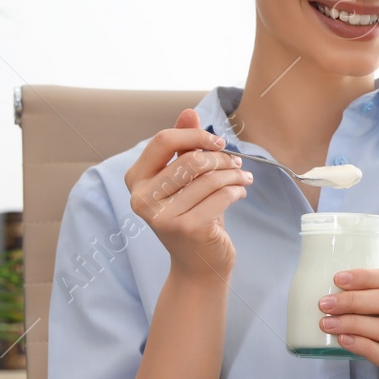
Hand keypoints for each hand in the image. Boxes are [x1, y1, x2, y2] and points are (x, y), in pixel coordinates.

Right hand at [125, 108, 252, 279]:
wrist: (198, 265)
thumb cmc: (192, 215)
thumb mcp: (184, 180)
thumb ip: (183, 146)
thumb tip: (189, 112)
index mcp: (136, 180)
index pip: (163, 141)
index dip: (195, 136)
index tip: (218, 143)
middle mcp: (142, 198)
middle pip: (192, 160)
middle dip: (221, 159)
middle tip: (237, 165)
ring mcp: (163, 216)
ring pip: (210, 178)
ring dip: (234, 175)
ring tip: (243, 178)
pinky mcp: (187, 228)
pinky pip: (222, 195)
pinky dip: (237, 191)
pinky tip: (241, 193)